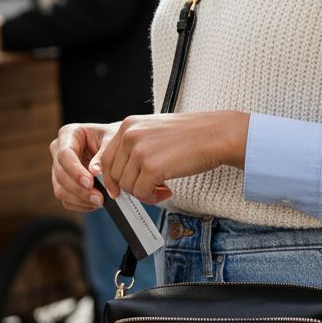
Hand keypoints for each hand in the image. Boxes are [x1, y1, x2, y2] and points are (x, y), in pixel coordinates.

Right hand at [51, 121, 116, 211]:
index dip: (75, 170)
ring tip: (100, 201)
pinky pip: (66, 200)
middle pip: (60, 174)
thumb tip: (93, 172)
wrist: (117, 147)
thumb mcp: (113, 141)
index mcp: (69, 134)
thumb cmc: (114, 139)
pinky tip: (96, 203)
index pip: (65, 154)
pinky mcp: (64, 184)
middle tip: (99, 198)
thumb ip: (103, 155)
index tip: (90, 182)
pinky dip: (81, 205)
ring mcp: (59, 169)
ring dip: (80, 199)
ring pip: (60, 189)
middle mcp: (59, 151)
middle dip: (79, 189)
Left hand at [89, 111, 249, 205]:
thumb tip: (123, 173)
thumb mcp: (154, 131)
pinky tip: (167, 190)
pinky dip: (153, 197)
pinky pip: (142, 192)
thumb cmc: (191, 134)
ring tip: (162, 188)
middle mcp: (130, 135)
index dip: (111, 178)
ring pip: (128, 186)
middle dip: (131, 187)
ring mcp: (139, 151)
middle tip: (150, 188)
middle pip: (115, 175)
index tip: (118, 190)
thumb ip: (135, 146)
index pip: (105, 158)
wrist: (215, 134)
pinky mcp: (151, 167)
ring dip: (144, 193)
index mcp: (128, 125)